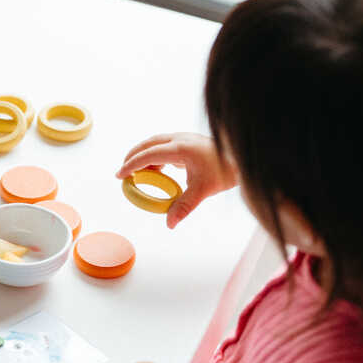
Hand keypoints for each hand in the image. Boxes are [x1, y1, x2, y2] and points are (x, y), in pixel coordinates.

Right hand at [116, 133, 237, 228]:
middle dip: (133, 157)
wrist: (242, 158)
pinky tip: (158, 170)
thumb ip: (184, 207)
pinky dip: (156, 155)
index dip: (132, 165)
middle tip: (124, 173)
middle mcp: (181, 139)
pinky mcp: (188, 141)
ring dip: (144, 155)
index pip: (149, 155)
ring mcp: (185, 138)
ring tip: (138, 173)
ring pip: (156, 143)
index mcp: (181, 149)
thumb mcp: (203, 190)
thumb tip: (170, 224)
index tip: (120, 175)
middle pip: (148, 144)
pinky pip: (165, 145)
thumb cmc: (225, 171)